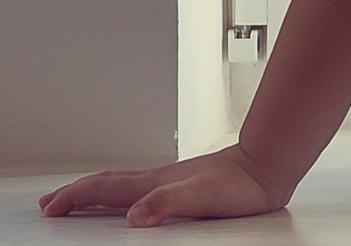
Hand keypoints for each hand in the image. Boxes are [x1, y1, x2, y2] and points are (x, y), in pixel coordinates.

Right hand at [39, 143, 294, 226]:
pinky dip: (126, 192)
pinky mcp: (188, 182)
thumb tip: (134, 216)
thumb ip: (168, 204)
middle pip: (108, 183)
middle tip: (52, 202)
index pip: (104, 189)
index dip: (74, 198)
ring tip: (82, 197)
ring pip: (124, 183)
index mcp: (154, 185)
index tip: (50, 208)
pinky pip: (145, 186)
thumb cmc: (242, 184)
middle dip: (76, 193)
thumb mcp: (203, 199)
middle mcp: (159, 179)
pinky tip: (137, 198)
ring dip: (97, 190)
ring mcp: (173, 179)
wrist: (271, 163)